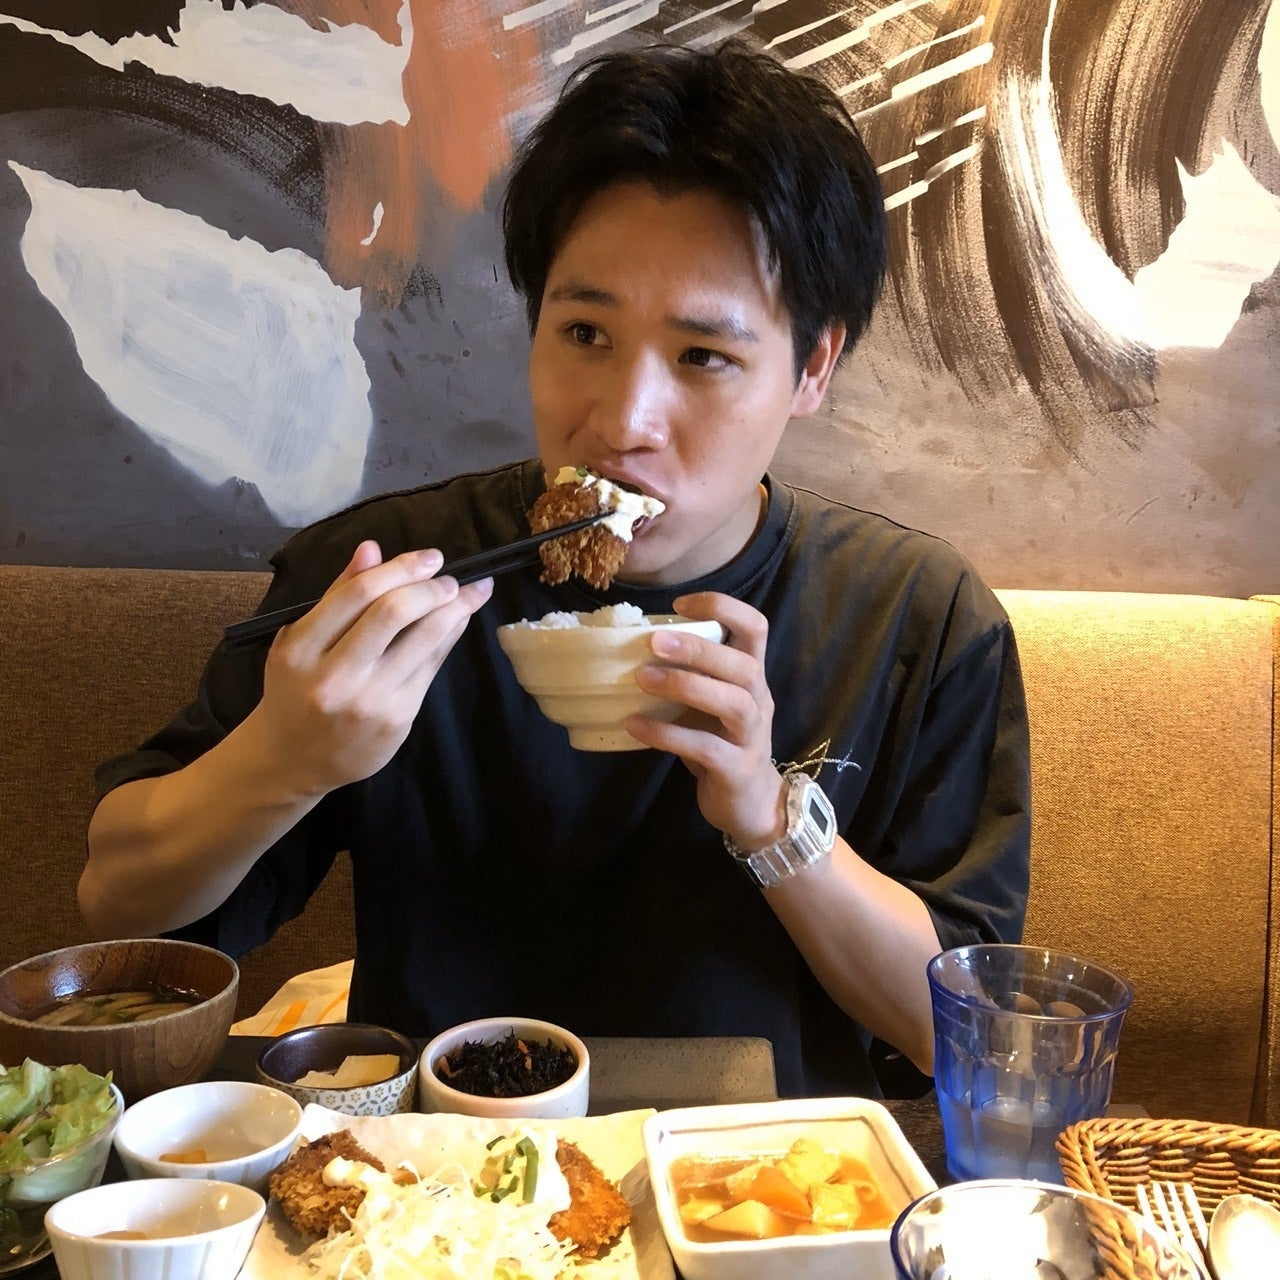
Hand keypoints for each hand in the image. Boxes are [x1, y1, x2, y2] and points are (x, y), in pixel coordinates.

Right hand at [249, 540, 492, 795]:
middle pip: (393, 613)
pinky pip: (431, 667)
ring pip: (422, 640)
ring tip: (464, 593)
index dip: (401, 568)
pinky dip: (448, 637)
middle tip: (447, 576)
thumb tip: (372, 548)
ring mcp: (367, 701)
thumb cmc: (296, 689)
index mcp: (301, 649)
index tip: (429, 557)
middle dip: (431, 586)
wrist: (292, 759)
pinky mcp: (396, 720)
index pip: (358, 593)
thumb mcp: (299, 639)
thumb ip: (337, 594)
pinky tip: (456, 621)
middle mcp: (333, 676)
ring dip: (453, 609)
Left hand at [627, 592, 786, 846]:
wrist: (751, 804)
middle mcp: (759, 700)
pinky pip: (705, 747)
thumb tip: (633, 647)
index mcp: (752, 676)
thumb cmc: (722, 742)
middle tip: (653, 642)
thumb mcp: (710, 704)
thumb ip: (689, 676)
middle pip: (742, 664)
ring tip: (642, 679)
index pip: (756, 627)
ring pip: (732, 702)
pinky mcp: (737, 768)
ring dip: (685, 686)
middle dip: (698, 649)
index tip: (681, 604)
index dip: (723, 607)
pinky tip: (636, 726)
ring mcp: (753, 736)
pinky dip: (668, 734)